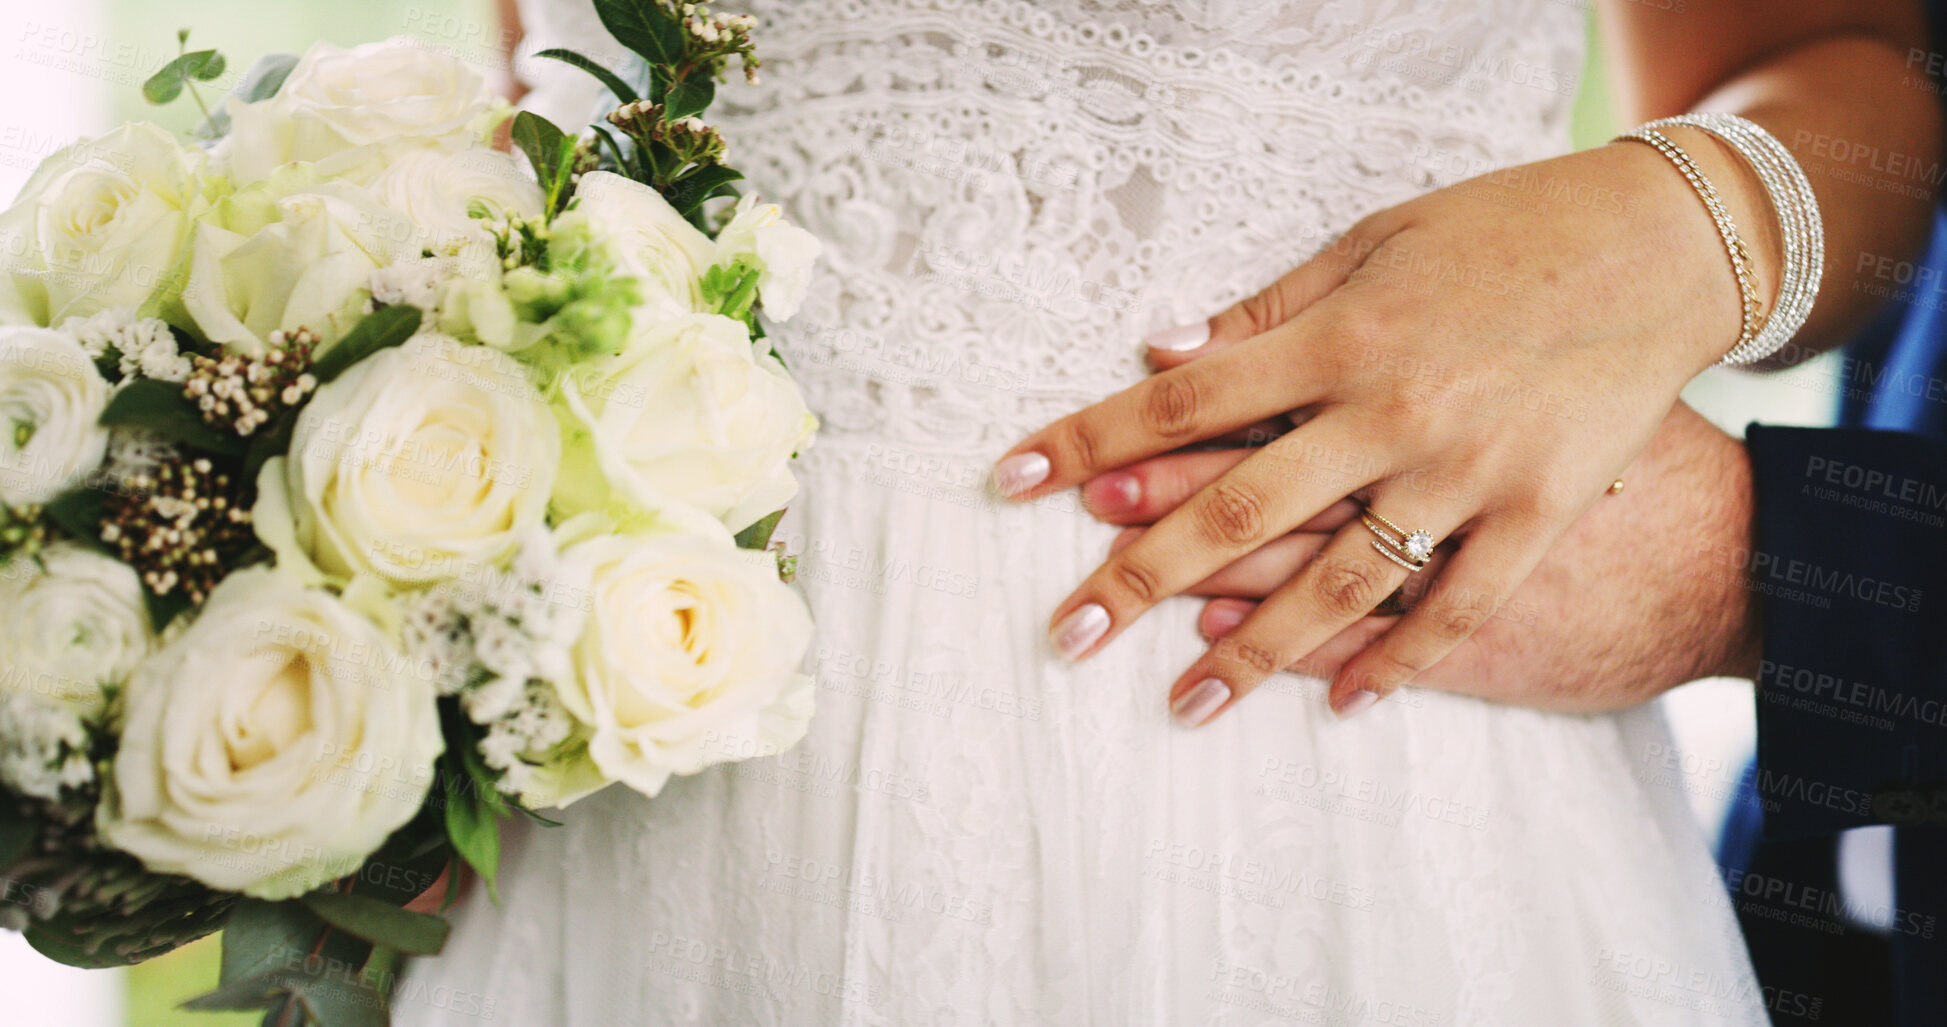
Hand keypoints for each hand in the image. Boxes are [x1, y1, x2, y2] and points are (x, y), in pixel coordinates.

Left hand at [994, 140, 1772, 719]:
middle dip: (1140, 573)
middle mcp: (1392, 412)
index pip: (1184, 397)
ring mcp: (1468, 474)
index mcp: (1342, 335)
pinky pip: (1460, 609)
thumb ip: (1270, 309)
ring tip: (1179, 703)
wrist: (1668, 249)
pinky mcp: (1540, 517)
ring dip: (1252, 650)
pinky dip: (1399, 662)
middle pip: (1239, 507)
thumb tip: (1162, 351)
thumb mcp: (1378, 243)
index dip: (1091, 438)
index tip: (1013, 479)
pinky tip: (1342, 707)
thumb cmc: (1509, 234)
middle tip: (1065, 632)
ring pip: (1338, 581)